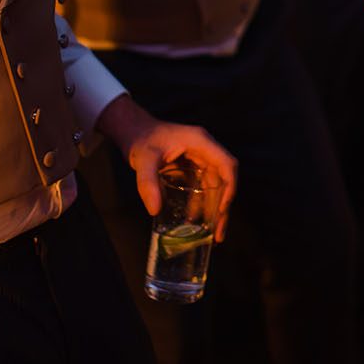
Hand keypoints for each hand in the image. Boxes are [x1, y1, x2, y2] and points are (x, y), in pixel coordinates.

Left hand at [94, 94, 236, 236]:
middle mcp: (205, 150)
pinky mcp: (192, 167)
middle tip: (219, 233)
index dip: (230, 187)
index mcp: (201, 142)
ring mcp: (200, 158)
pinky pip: (202, 187)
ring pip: (215, 186)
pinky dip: (201, 203)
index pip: (227, 164)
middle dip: (223, 207)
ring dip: (214, 208)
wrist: (134, 130)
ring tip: (212, 233)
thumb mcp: (143, 159)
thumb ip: (148, 183)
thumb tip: (155, 210)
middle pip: (224, 180)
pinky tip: (194, 218)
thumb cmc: (141, 138)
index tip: (222, 210)